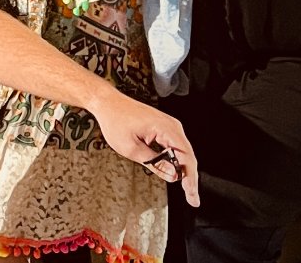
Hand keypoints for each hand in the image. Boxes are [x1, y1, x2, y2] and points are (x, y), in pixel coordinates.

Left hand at [88, 90, 199, 206]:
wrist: (108, 103)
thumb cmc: (115, 120)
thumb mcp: (131, 148)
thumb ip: (154, 163)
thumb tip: (173, 175)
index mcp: (165, 128)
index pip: (186, 157)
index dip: (190, 178)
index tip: (191, 194)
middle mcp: (171, 125)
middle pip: (188, 156)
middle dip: (190, 178)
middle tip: (192, 198)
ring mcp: (169, 125)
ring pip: (183, 152)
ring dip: (185, 170)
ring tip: (187, 190)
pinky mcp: (165, 127)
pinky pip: (176, 146)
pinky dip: (177, 161)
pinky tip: (177, 174)